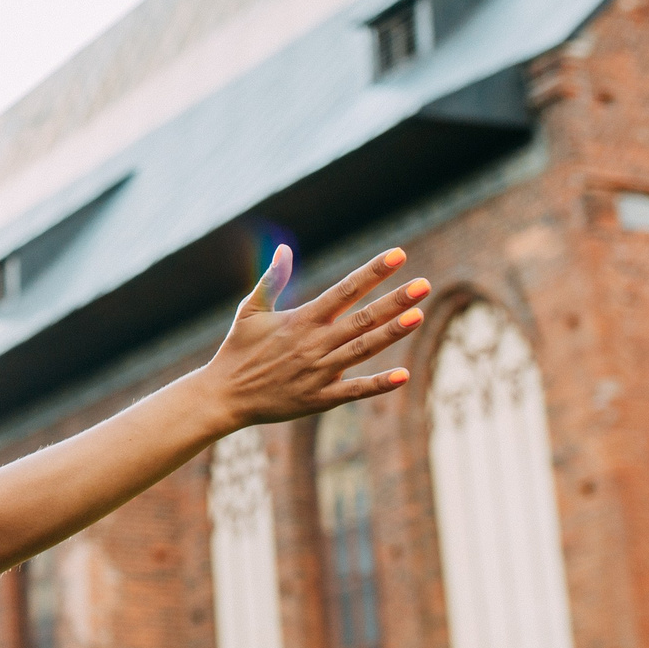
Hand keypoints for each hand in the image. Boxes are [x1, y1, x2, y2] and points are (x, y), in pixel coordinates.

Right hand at [200, 244, 430, 429]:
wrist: (224, 396)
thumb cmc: (238, 349)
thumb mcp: (250, 310)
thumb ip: (271, 279)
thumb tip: (282, 249)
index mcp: (301, 320)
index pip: (344, 290)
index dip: (372, 272)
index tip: (398, 255)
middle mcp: (314, 343)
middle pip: (362, 318)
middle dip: (395, 300)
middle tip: (424, 284)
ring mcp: (319, 372)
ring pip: (363, 349)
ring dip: (392, 333)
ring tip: (419, 315)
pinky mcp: (320, 399)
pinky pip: (354, 390)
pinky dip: (378, 384)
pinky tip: (403, 375)